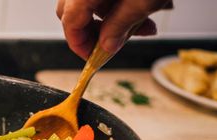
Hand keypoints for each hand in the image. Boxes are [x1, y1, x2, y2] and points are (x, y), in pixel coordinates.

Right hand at [56, 0, 172, 58]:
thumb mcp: (142, 1)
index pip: (70, 23)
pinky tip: (147, 3)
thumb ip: (120, 26)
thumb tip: (106, 46)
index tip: (94, 57)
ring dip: (115, 16)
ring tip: (146, 23)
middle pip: (74, 10)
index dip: (81, 45)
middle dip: (96, 30)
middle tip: (115, 42)